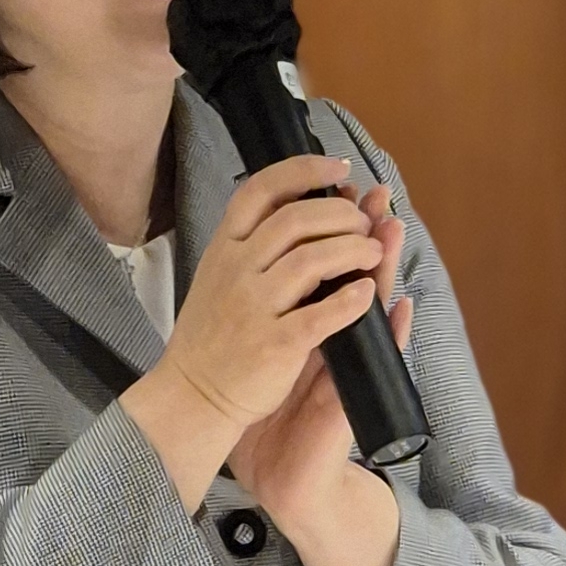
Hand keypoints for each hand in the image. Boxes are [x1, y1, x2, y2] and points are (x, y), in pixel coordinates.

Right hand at [160, 156, 382, 439]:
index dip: (304, 170)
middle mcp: (236, 271)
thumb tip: (302, 205)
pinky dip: (351, 300)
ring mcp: (254, 308)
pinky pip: (321, 315)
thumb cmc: (212, 336)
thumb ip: (253, 244)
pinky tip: (367, 293)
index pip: (261, 190)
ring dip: (354, 249)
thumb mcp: (218, 276)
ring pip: (313, 260)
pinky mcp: (274, 345)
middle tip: (366, 224)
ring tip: (373, 252)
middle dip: (342, 214)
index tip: (340, 169)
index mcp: (224, 248)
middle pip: (296, 219)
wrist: (192, 396)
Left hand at [229, 195, 410, 528]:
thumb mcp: (263, 356)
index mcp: (310, 319)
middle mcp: (336, 334)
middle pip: (357, 270)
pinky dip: (393, 335)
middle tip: (376, 194)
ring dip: (387, 268)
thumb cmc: (268, 417)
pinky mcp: (354, 394)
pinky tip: (404, 309)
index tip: (337, 183)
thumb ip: (270, 316)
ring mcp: (349, 363)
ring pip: (375, 305)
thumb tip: (253, 271)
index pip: (327, 260)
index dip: (334, 223)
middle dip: (366, 229)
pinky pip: (380, 360)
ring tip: (395, 231)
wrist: (279, 476)